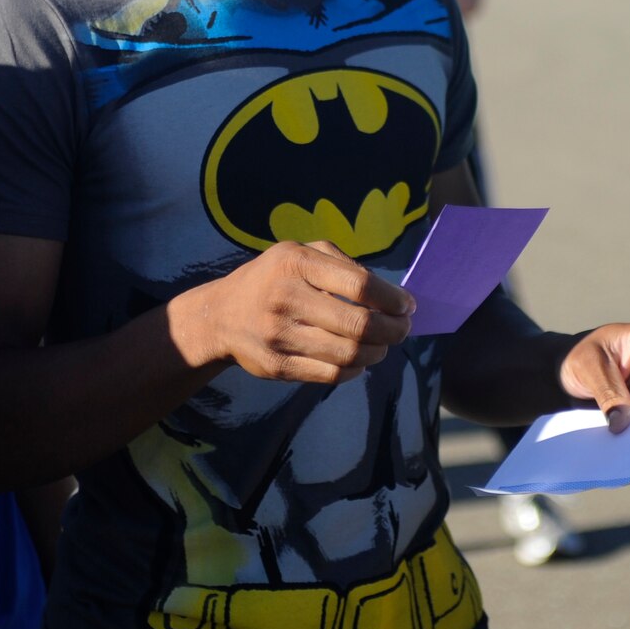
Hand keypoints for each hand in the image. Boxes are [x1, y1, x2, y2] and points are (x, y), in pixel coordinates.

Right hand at [169, 241, 411, 384]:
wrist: (221, 315)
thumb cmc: (274, 278)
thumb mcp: (300, 253)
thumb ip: (343, 265)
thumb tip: (391, 295)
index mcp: (296, 263)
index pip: (360, 285)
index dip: (392, 299)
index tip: (407, 306)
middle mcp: (286, 298)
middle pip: (359, 325)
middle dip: (393, 330)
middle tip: (403, 329)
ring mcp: (280, 335)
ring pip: (349, 355)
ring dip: (378, 352)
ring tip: (383, 345)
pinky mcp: (277, 366)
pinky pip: (331, 375)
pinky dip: (355, 370)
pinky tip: (359, 360)